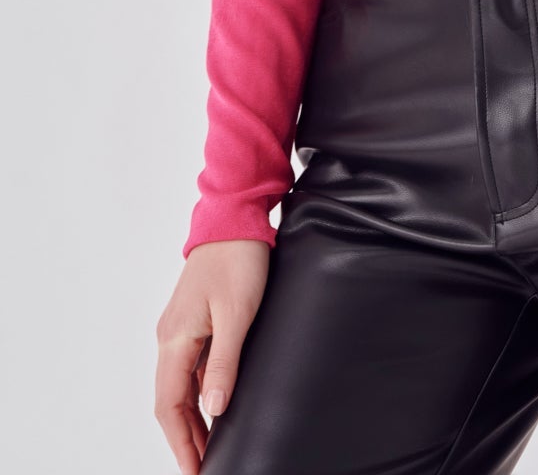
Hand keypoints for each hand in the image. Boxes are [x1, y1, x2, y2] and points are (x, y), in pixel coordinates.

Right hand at [154, 238, 270, 470]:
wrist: (235, 217)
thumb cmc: (239, 260)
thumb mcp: (237, 314)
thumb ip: (225, 364)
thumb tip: (214, 411)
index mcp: (175, 339)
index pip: (170, 406)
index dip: (182, 444)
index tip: (197, 471)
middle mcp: (170, 337)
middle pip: (171, 402)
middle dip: (185, 438)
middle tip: (206, 467)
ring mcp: (180, 328)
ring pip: (180, 386)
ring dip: (192, 418)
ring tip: (211, 447)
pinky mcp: (194, 320)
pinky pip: (191, 367)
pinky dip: (199, 394)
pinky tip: (215, 405)